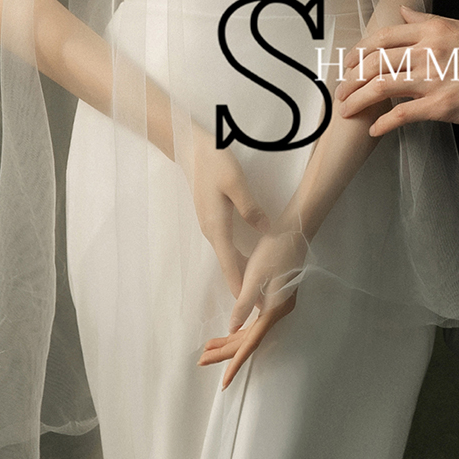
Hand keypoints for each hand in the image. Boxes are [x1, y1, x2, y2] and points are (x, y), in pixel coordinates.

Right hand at [190, 135, 271, 295]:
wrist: (192, 149)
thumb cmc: (215, 163)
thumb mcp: (235, 182)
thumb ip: (250, 207)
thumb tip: (266, 230)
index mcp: (217, 227)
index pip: (230, 265)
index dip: (241, 287)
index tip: (249, 309)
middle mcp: (212, 231)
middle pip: (229, 266)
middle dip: (243, 286)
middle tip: (259, 307)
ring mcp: (211, 226)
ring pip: (228, 257)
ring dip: (242, 274)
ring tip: (258, 292)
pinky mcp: (213, 220)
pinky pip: (227, 247)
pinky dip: (238, 260)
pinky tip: (249, 263)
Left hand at [200, 222, 308, 388]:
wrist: (294, 231)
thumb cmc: (273, 250)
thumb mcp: (254, 277)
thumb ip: (243, 304)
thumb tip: (232, 328)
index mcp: (273, 310)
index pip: (251, 343)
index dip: (235, 363)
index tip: (223, 382)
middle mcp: (277, 312)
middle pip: (249, 340)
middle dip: (225, 352)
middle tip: (201, 360)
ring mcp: (277, 306)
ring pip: (250, 331)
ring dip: (230, 340)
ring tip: (207, 348)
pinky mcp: (274, 298)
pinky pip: (254, 321)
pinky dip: (239, 328)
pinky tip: (228, 331)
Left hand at [333, 8, 458, 136]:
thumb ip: (428, 19)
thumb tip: (404, 10)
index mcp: (430, 31)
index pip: (383, 38)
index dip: (359, 51)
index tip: (348, 64)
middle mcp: (426, 52)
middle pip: (375, 62)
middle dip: (351, 78)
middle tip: (340, 92)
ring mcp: (432, 79)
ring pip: (381, 86)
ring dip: (358, 100)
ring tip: (347, 111)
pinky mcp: (441, 105)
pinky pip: (402, 114)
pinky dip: (383, 123)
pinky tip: (373, 131)